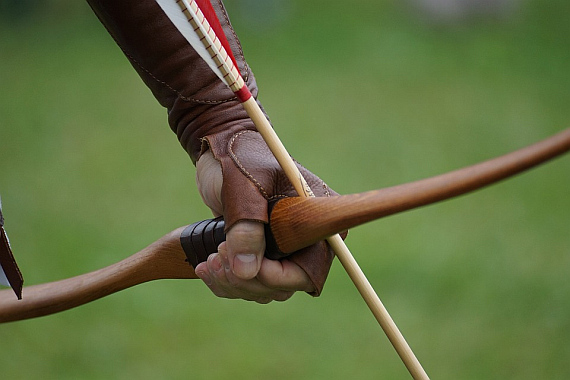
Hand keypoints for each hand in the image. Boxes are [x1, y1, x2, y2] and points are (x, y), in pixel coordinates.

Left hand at [194, 150, 314, 302]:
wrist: (221, 146)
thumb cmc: (238, 159)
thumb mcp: (243, 191)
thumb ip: (246, 230)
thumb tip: (246, 273)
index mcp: (315, 218)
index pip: (306, 269)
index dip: (275, 277)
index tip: (242, 266)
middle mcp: (304, 237)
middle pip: (283, 285)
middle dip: (246, 281)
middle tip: (216, 257)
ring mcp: (282, 246)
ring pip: (264, 288)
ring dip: (233, 283)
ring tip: (208, 261)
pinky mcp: (261, 250)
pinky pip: (250, 281)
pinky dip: (227, 280)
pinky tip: (206, 266)